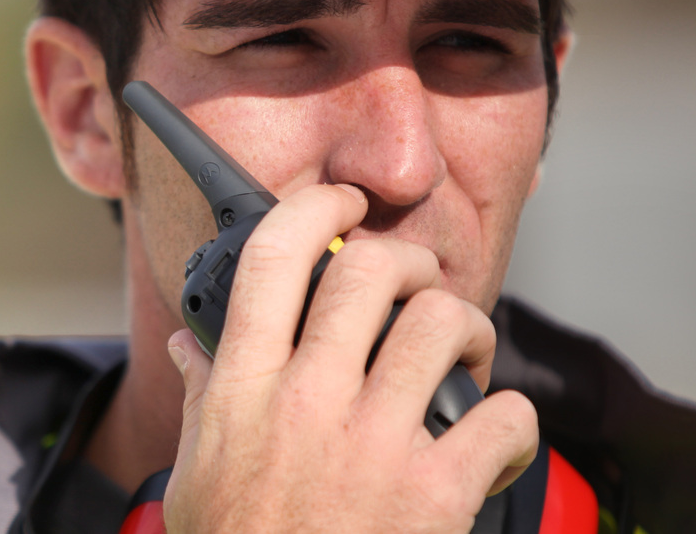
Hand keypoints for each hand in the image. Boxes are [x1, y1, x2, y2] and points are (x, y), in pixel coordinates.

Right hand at [163, 184, 537, 532]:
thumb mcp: (195, 471)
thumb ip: (202, 395)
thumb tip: (186, 344)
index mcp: (245, 388)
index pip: (274, 258)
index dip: (314, 207)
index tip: (341, 201)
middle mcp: (308, 402)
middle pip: (371, 271)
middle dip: (407, 260)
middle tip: (416, 282)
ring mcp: (374, 445)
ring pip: (442, 325)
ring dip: (466, 328)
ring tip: (462, 353)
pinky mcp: (434, 495)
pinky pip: (502, 418)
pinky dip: (509, 419)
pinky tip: (489, 437)